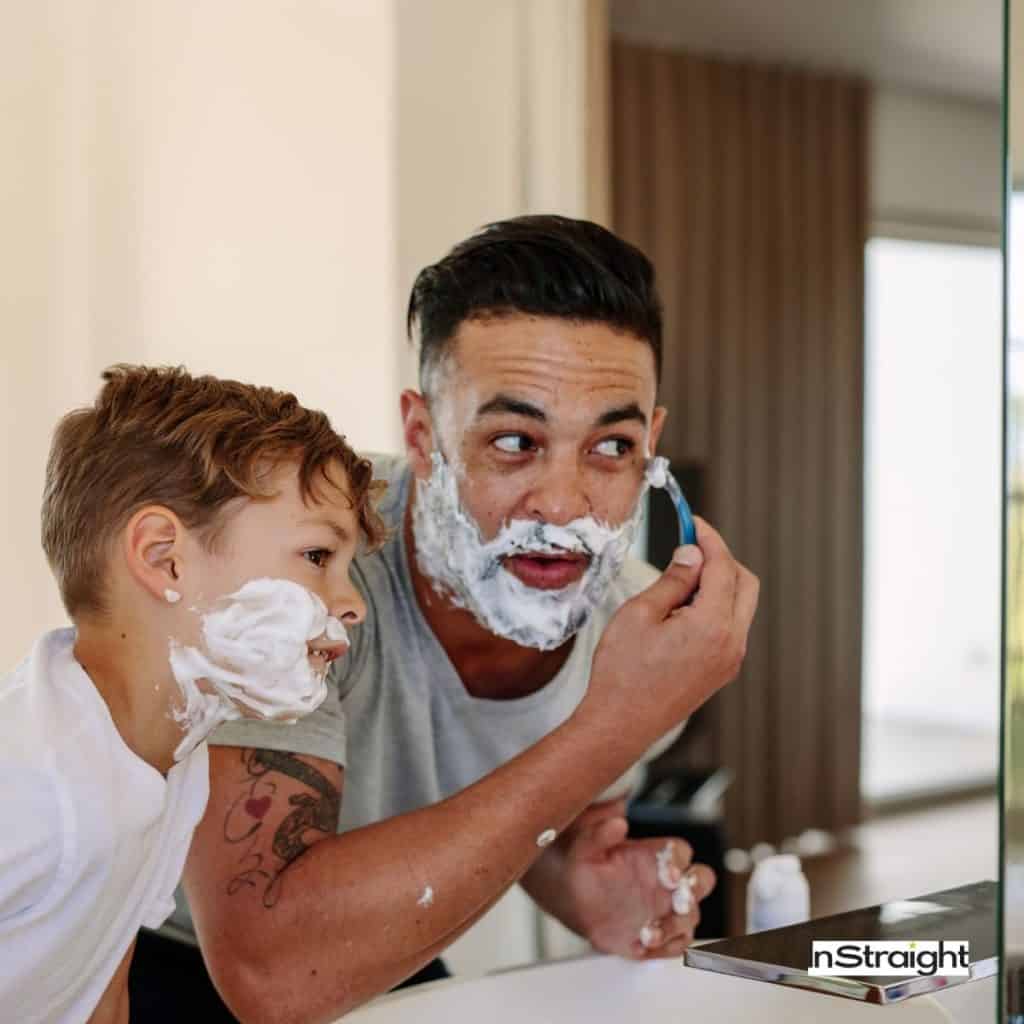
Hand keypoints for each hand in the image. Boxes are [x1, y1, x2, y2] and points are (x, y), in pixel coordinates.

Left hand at [543, 799, 715, 959]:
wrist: (573, 899)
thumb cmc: (584, 867)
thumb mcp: (584, 848)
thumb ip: (599, 835)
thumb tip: (617, 824)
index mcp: (653, 855)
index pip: (681, 852)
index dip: (679, 861)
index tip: (667, 872)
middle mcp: (665, 881)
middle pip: (701, 880)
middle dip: (695, 890)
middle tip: (678, 901)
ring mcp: (665, 909)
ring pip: (691, 916)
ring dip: (675, 926)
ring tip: (648, 933)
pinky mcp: (659, 935)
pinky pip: (678, 943)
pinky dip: (667, 947)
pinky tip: (645, 945)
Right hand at [583, 517, 758, 749]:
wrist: (620, 724)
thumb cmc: (622, 672)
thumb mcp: (639, 614)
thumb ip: (672, 580)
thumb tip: (692, 555)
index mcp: (712, 625)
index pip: (723, 567)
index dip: (709, 539)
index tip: (693, 523)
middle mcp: (731, 643)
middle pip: (745, 583)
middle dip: (722, 559)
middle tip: (691, 546)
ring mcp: (730, 660)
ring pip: (741, 606)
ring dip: (719, 583)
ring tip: (680, 578)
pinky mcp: (722, 671)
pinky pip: (731, 627)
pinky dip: (716, 607)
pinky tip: (683, 607)